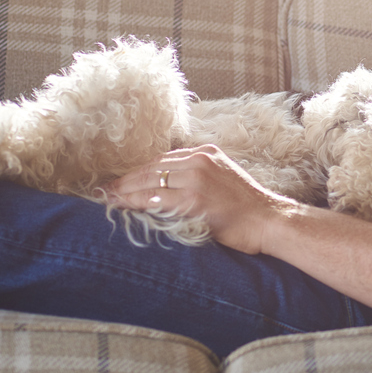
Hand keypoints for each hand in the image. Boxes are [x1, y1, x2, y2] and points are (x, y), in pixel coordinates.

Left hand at [105, 145, 298, 253]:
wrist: (268, 219)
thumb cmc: (247, 207)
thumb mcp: (223, 178)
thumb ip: (198, 176)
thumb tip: (169, 187)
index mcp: (206, 153)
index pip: (162, 160)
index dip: (138, 172)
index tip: (120, 181)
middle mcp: (199, 160)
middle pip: (151, 168)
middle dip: (125, 180)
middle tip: (103, 190)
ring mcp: (196, 177)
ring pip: (150, 182)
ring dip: (125, 192)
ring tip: (107, 199)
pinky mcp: (193, 198)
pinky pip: (156, 199)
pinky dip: (136, 203)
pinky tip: (123, 207)